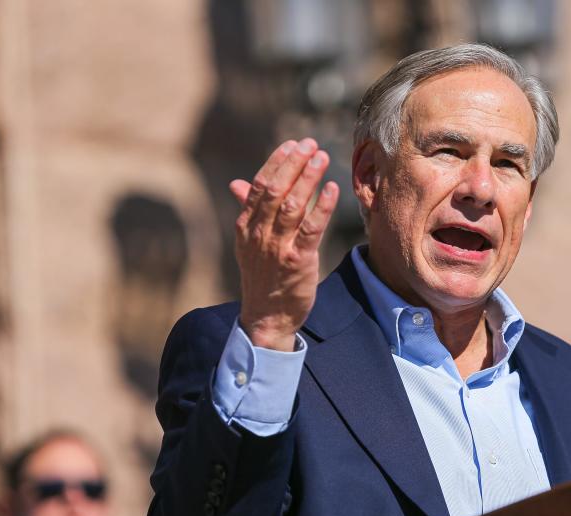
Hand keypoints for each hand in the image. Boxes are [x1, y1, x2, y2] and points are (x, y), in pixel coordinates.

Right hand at [229, 139, 338, 350]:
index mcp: (246, 226)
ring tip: (322, 157)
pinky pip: (312, 229)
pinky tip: (332, 188)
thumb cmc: (262, 276)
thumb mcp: (249, 243)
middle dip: (294, 163)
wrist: (266, 316)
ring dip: (309, 178)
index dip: (277, 162)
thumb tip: (238, 183)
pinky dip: (322, 207)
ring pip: (294, 205)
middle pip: (276, 190)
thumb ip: (248, 211)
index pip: (260, 185)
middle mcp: (260, 233)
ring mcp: (278, 247)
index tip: (293, 144)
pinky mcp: (299, 261)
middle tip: (311, 144)